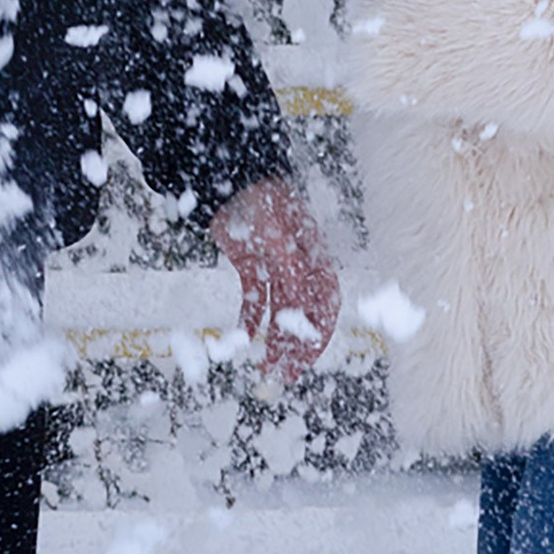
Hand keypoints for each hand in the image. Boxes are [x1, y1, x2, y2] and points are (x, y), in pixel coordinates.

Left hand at [213, 174, 340, 384]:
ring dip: (275, 341)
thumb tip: (301, 296)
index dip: (319, 333)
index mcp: (313, 256)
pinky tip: (245, 337)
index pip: (326, 303)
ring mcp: (275, 266)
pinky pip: (256, 299)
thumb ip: (288, 263)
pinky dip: (252, 319)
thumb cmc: (257, 199)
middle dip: (297, 347)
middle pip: (305, 314)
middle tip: (283, 376)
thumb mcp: (273, 231)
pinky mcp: (252, 264)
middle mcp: (299, 265)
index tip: (305, 360)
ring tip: (265, 368)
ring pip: (281, 312)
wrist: (227, 177)